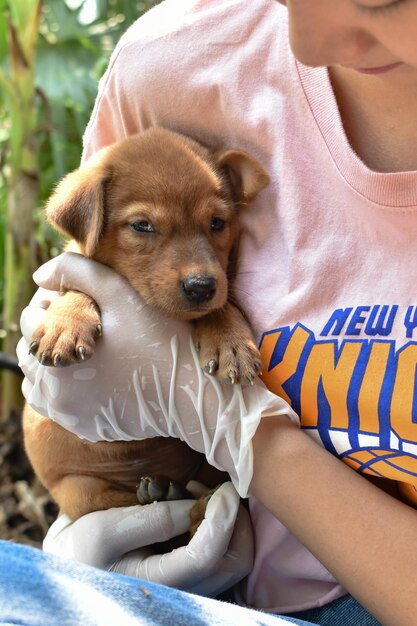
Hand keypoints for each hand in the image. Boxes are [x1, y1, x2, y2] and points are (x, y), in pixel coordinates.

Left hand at [18, 253, 297, 495]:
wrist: (194, 391)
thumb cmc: (160, 339)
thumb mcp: (120, 293)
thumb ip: (77, 272)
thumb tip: (40, 273)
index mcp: (57, 354)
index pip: (30, 321)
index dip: (49, 303)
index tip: (75, 299)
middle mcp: (55, 391)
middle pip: (34, 352)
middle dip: (51, 333)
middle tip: (83, 321)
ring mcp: (71, 414)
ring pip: (41, 382)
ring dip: (54, 362)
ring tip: (86, 346)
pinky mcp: (88, 428)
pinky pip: (62, 406)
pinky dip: (68, 389)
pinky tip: (95, 373)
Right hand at [42, 482, 252, 596]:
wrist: (75, 565)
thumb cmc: (83, 547)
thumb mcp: (106, 528)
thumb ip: (154, 519)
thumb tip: (197, 506)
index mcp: (158, 583)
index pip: (207, 557)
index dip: (222, 519)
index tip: (224, 488)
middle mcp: (182, 593)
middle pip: (234, 562)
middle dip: (235, 520)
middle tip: (213, 489)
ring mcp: (191, 588)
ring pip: (236, 560)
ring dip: (231, 522)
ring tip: (201, 494)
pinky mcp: (194, 578)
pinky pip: (226, 555)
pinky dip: (224, 528)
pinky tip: (199, 507)